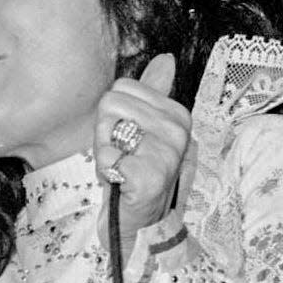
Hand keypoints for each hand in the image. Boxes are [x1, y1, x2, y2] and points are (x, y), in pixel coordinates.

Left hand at [93, 53, 190, 260]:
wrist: (140, 224)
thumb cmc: (135, 174)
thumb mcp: (143, 130)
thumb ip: (152, 93)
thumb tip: (166, 59)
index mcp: (177, 115)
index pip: (120, 89)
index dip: (112, 116)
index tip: (126, 140)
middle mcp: (178, 131)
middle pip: (110, 104)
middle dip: (105, 133)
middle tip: (121, 157)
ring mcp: (167, 155)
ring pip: (107, 129)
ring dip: (105, 153)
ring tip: (121, 169)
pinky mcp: (150, 177)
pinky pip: (107, 157)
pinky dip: (106, 172)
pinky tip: (121, 184)